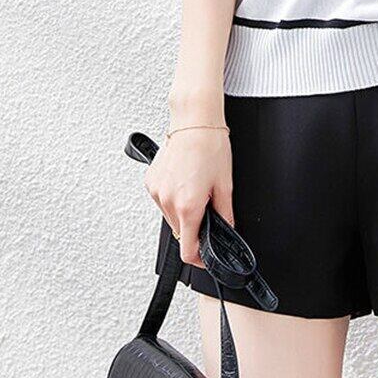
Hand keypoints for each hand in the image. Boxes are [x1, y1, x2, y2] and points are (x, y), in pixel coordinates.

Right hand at [144, 127, 233, 266]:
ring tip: (196, 186)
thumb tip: (227, 230)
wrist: (195, 120)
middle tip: (207, 205)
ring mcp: (157, 191)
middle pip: (180, 231)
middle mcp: (168, 201)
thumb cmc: (210, 145)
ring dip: (183, 211)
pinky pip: (163, 200)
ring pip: (171, 217)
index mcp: (188, 205)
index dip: (199, 257)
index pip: (188, 250)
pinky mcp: (151, 182)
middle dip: (195, 225)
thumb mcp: (225, 183)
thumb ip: (225, 213)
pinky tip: (184, 180)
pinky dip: (173, 197)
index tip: (206, 255)